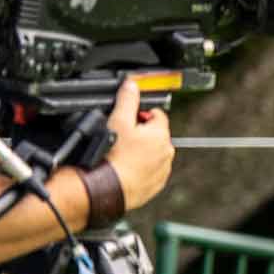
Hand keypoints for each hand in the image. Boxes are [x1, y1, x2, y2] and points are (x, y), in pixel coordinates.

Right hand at [105, 78, 173, 210]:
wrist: (107, 188)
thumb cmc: (113, 156)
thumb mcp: (118, 120)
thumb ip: (127, 100)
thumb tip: (132, 85)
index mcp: (161, 135)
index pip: (157, 115)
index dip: (140, 114)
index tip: (128, 118)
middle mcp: (167, 152)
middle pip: (155, 135)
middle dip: (141, 133)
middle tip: (121, 137)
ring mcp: (162, 170)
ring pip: (153, 154)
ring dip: (140, 151)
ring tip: (121, 154)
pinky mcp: (155, 184)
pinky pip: (149, 171)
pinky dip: (139, 168)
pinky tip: (124, 168)